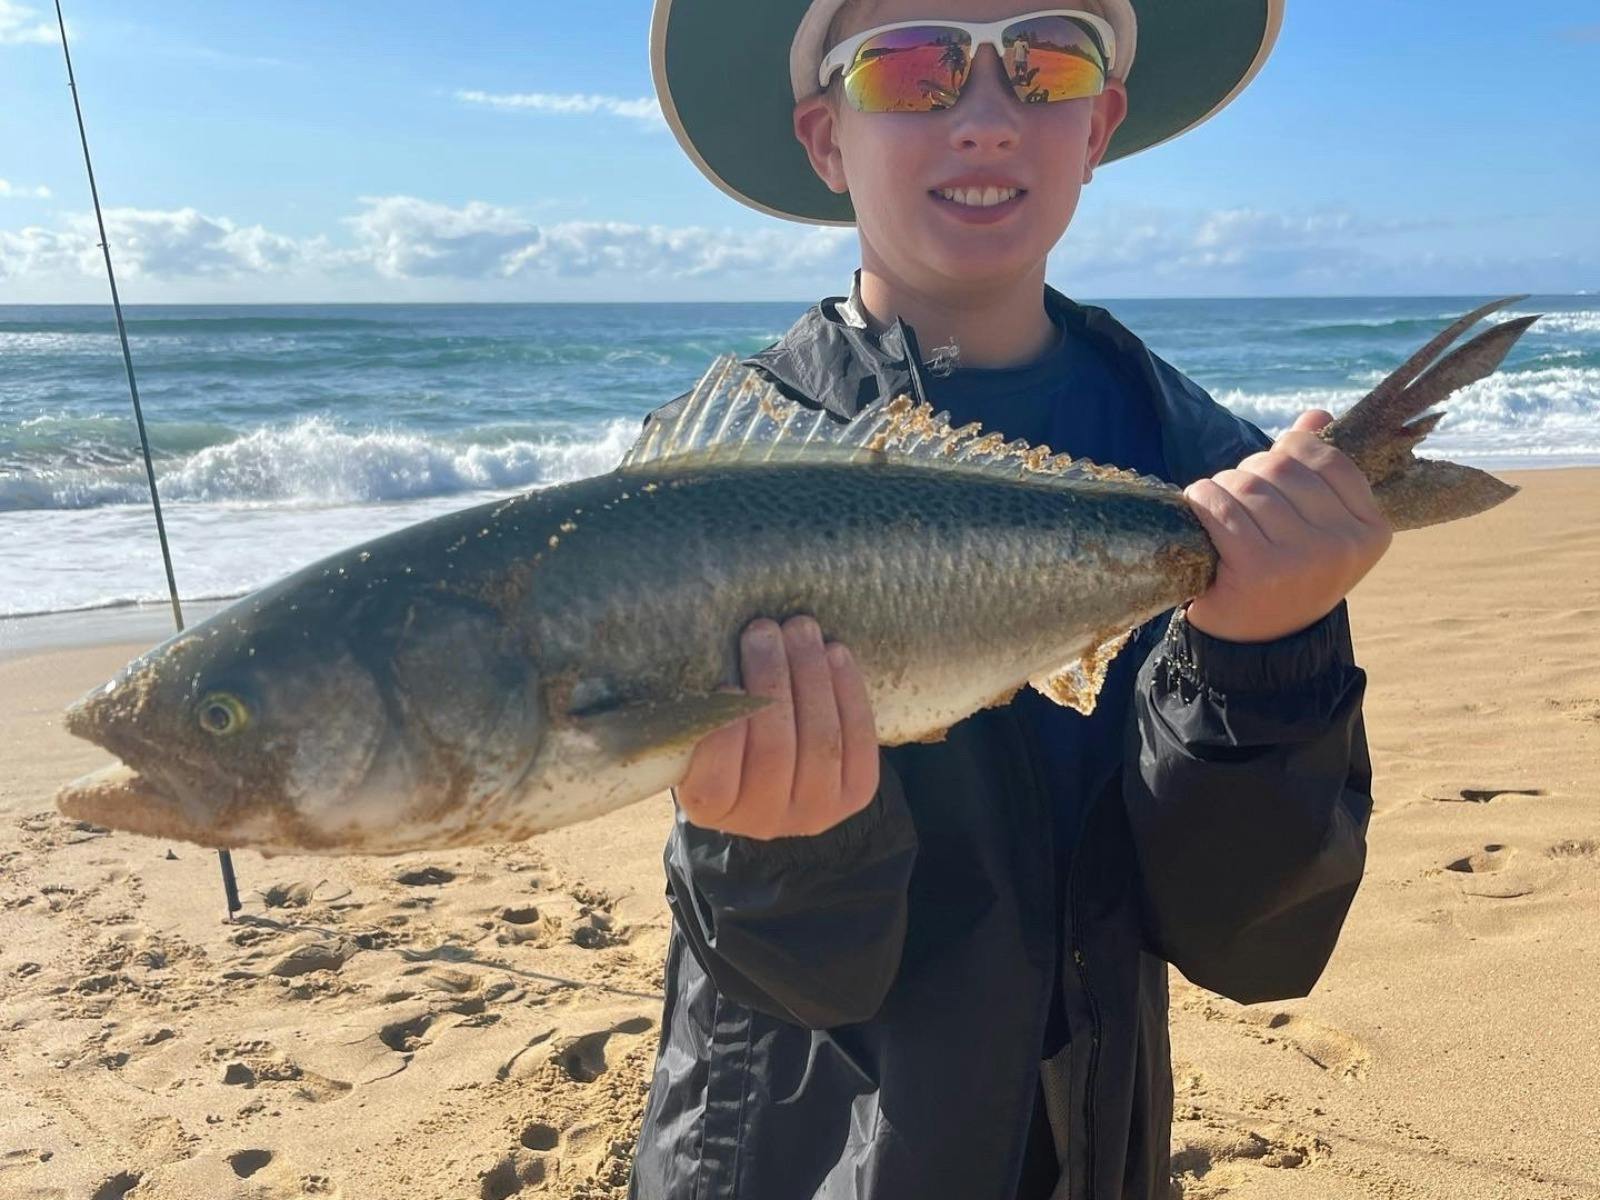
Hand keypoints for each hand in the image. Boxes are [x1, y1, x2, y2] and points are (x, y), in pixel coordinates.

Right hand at [676, 616, 879, 838]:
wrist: (779, 770)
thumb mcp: (698, 727)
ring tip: (800, 629)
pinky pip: (859, 738)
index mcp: (710, 809)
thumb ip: (701, 705)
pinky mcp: (856, 794)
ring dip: (811, 675)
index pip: (714, 784)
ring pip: (821, 740)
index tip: (726, 686)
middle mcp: (763, 820)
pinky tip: (835, 653)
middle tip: (763, 630)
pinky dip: (848, 690)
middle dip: (771, 681)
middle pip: (775, 750)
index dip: (724, 738)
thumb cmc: (724, 733)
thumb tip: (710, 651)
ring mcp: (815, 811)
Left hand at [1182, 411, 1392, 643]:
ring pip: (1248, 483)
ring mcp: (1303, 559)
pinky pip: (1221, 507)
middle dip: (1250, 474)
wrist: (1258, 648)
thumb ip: (1317, 471)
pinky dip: (1202, 502)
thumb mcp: (1315, 527)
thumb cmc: (1285, 576)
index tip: (1272, 480)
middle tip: (1240, 505)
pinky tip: (1199, 515)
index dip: (1286, 455)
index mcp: (1371, 529)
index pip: (1323, 457)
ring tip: (1221, 517)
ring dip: (1222, 489)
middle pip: (1280, 467)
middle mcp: (1344, 544)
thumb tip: (1316, 415)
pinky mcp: (1258, 569)